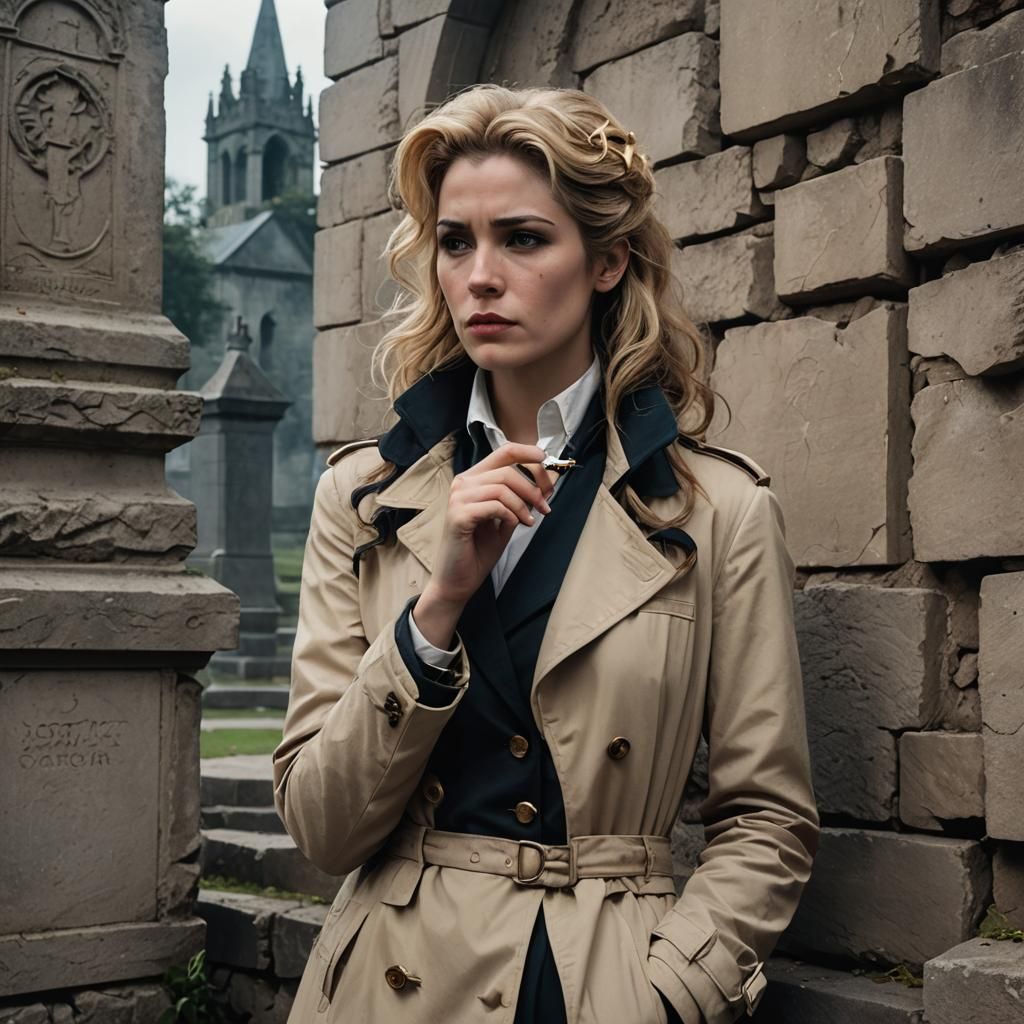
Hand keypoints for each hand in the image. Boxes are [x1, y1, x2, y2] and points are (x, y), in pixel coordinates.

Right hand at [412, 442, 554, 646]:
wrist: (457, 580)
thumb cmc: (479, 550)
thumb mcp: (507, 518)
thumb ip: (522, 498)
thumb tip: (547, 479)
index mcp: (474, 479)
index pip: (504, 452)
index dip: (529, 452)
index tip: (547, 461)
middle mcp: (463, 483)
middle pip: (508, 470)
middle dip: (534, 488)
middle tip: (545, 507)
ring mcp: (458, 498)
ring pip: (503, 487)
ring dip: (524, 505)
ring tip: (530, 522)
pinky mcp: (458, 515)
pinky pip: (495, 506)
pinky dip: (511, 515)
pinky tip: (515, 526)